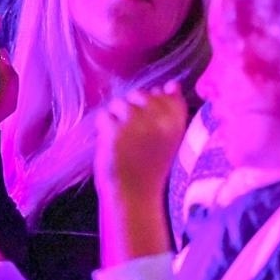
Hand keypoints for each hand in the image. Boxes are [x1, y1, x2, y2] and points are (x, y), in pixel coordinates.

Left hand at [95, 83, 187, 199]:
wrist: (135, 195)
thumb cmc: (151, 167)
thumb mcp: (170, 137)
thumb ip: (171, 110)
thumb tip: (171, 84)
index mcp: (176, 120)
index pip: (166, 94)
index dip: (153, 106)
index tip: (150, 125)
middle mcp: (158, 117)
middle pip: (139, 94)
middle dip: (132, 110)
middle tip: (134, 135)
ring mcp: (135, 121)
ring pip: (118, 102)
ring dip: (116, 118)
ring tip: (122, 141)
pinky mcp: (114, 129)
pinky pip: (103, 115)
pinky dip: (103, 128)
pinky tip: (111, 145)